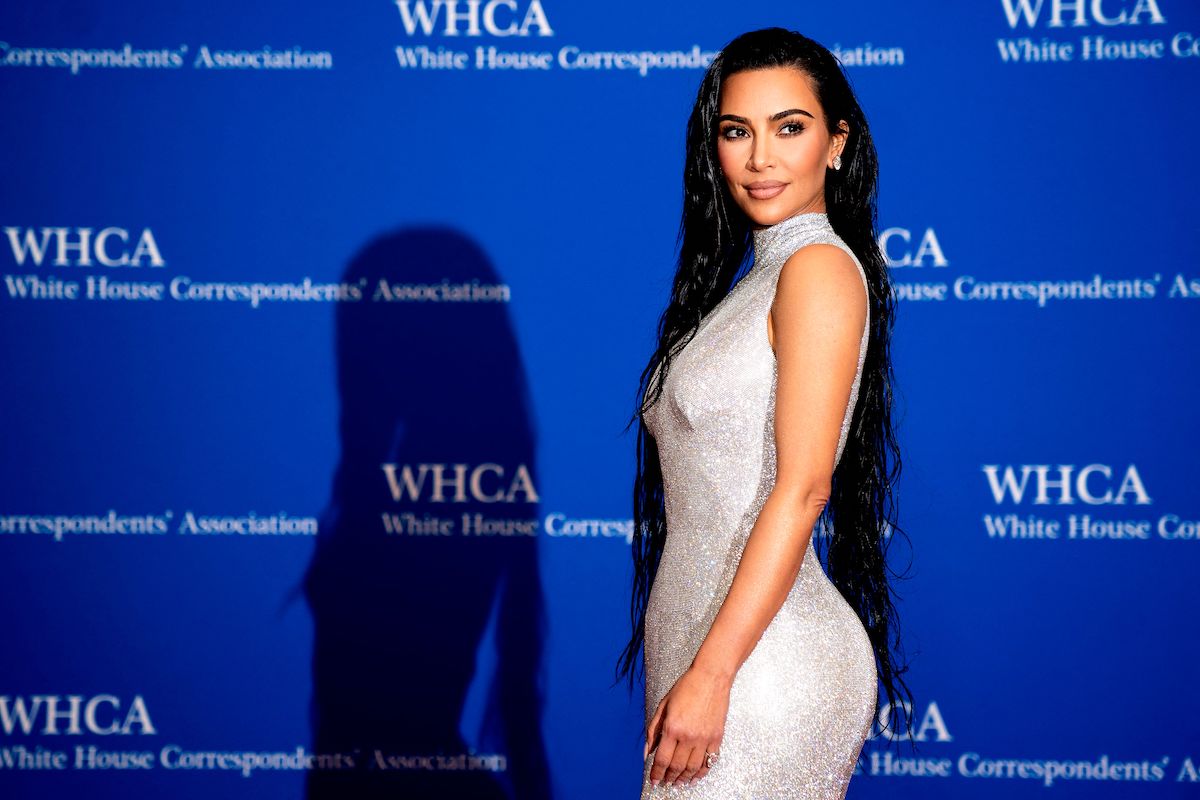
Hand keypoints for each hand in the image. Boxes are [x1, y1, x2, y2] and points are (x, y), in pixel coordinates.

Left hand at [644, 666, 730, 786]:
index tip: (654, 780)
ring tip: (678, 783)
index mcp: (672, 728)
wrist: (711, 677)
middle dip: (669, 778)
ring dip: (684, 778)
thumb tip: (647, 752)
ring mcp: (704, 738)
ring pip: (693, 768)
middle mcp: (688, 736)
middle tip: (665, 783)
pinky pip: (709, 762)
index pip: (662, 760)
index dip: (656, 774)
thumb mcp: (663, 706)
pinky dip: (701, 772)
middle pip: (677, 767)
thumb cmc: (686, 687)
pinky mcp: (717, 738)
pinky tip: (695, 776)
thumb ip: (653, 731)